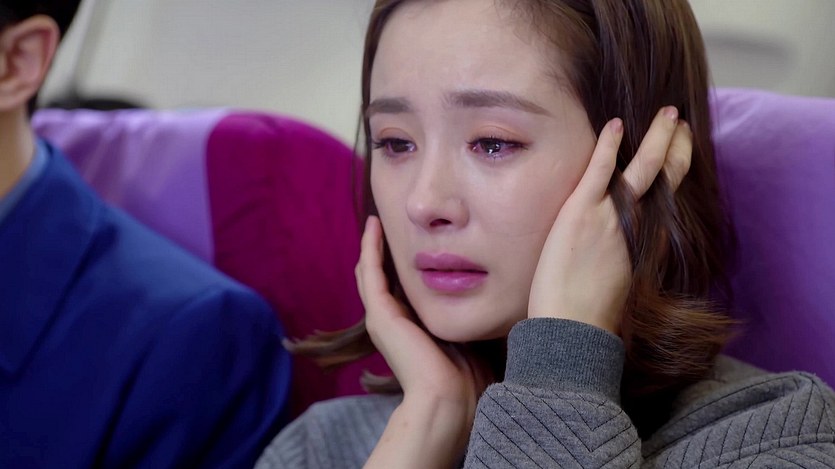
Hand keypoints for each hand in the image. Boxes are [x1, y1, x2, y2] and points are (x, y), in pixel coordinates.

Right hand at [357, 216, 487, 467]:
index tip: (414, 239)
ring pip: (370, 273)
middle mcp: (392, 322)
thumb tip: (495, 298)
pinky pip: (370, 272)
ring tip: (376, 220)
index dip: (402, 264)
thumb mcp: (469, 335)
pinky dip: (368, 248)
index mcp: (411, 328)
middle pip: (381, 278)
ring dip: (370, 245)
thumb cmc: (468, 377)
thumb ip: (469, 317)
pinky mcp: (380, 315)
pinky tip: (374, 226)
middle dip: (383, 251)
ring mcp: (382, 318)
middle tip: (386, 221)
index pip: (401, 288)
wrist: (451, 400)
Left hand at [528, 107, 691, 333]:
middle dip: (676, 145)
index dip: (677, 169)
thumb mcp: (622, 284)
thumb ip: (625, 260)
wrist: (573, 328)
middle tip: (679, 120)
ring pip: (644, 167)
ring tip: (667, 112)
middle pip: (667, 175)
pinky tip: (616, 124)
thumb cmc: (591, 316)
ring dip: (657, 137)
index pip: (667, 196)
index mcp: (647, 241)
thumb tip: (620, 257)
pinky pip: (600, 170)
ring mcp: (612, 215)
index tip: (681, 147)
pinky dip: (608, 146)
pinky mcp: (582, 211)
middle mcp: (638, 225)